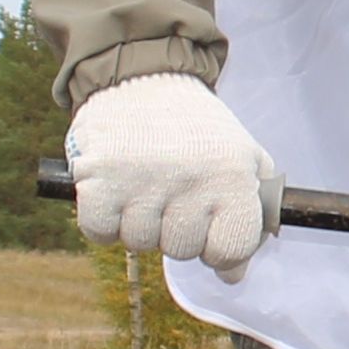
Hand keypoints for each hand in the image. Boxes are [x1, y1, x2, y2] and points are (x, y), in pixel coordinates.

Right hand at [65, 72, 282, 276]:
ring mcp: (141, 183)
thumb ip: (251, 215)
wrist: (140, 73)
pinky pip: (100, 233)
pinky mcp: (98, 181)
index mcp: (230, 176)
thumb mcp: (242, 154)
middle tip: (171, 190)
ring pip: (139, 244)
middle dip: (176, 228)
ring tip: (144, 181)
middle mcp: (189, 181)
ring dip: (138, 222)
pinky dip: (104, 219)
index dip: (218, 246)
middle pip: (182, 251)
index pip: (230, 250)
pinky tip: (115, 188)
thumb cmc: (195, 126)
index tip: (209, 224)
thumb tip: (234, 274)